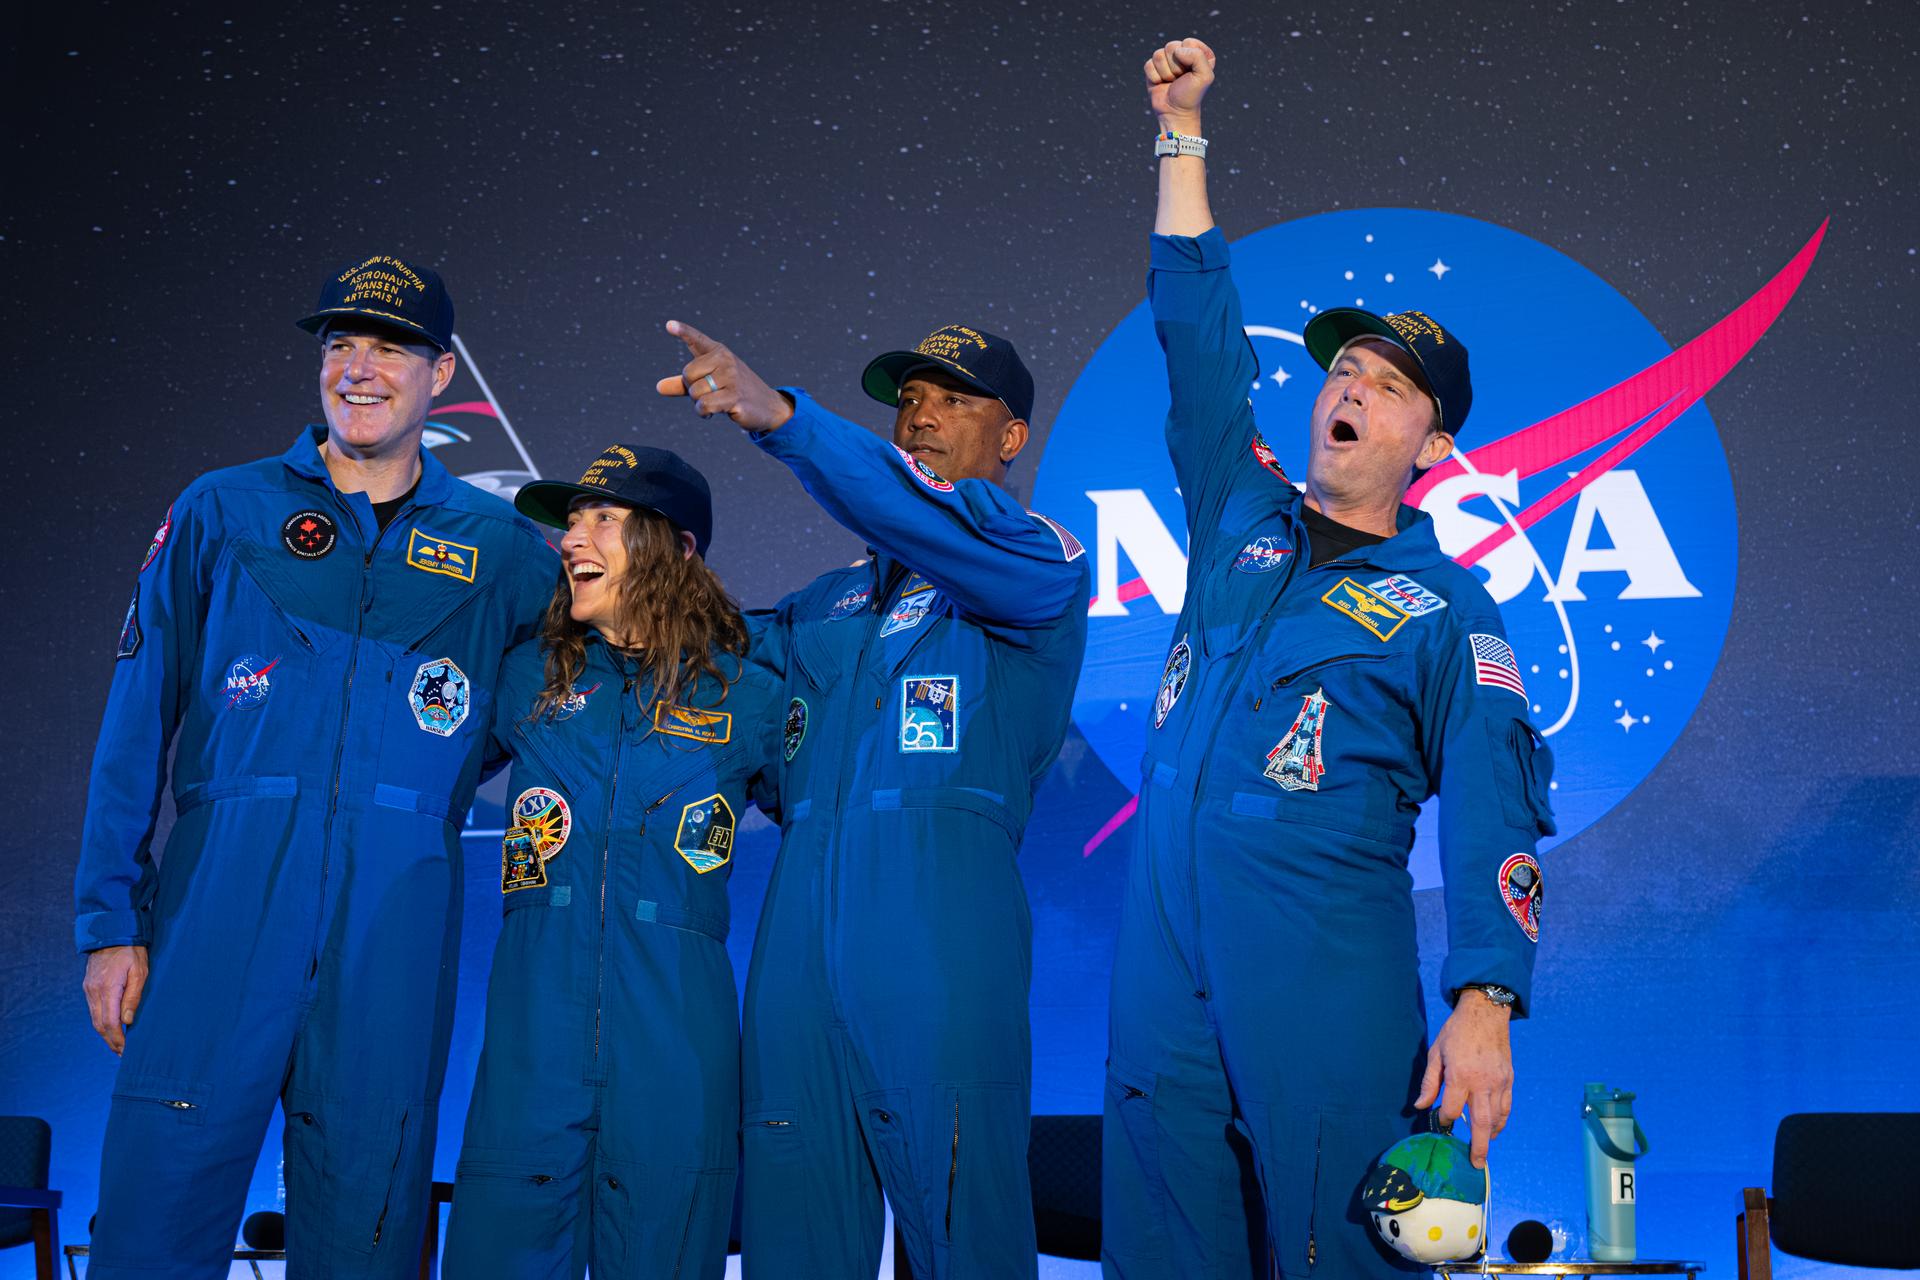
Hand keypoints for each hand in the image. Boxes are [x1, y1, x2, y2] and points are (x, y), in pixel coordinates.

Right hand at [83, 944, 148, 1054]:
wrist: (112, 932)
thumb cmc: (132, 951)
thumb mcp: (140, 971)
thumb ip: (133, 996)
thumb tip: (128, 1020)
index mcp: (107, 989)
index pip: (110, 1023)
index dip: (118, 1039)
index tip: (126, 1050)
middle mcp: (94, 992)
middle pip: (100, 1025)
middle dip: (111, 1041)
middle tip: (123, 1054)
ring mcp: (89, 989)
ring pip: (95, 1019)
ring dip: (106, 1034)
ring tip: (118, 1045)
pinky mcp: (89, 987)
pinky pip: (94, 1010)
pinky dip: (102, 1022)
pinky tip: (111, 1027)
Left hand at [655, 321, 793, 432]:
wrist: (767, 406)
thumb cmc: (734, 391)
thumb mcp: (708, 383)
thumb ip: (683, 384)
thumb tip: (658, 387)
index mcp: (718, 352)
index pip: (697, 339)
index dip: (683, 331)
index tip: (668, 325)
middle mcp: (725, 360)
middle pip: (688, 374)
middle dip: (692, 389)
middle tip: (709, 393)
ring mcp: (731, 378)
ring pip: (695, 392)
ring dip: (699, 403)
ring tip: (715, 402)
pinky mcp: (735, 396)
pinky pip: (704, 405)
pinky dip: (703, 412)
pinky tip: (713, 412)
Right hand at [1144, 38, 1215, 132]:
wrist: (1175, 113)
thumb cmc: (1191, 95)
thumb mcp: (1204, 76)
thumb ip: (1198, 56)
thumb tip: (1177, 51)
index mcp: (1198, 52)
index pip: (1188, 42)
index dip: (1188, 58)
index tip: (1191, 73)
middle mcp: (1183, 53)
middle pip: (1171, 46)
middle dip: (1175, 66)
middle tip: (1180, 79)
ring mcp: (1167, 60)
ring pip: (1158, 54)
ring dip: (1165, 73)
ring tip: (1171, 82)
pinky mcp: (1153, 68)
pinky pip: (1148, 64)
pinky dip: (1154, 77)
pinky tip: (1161, 84)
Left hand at [1414, 991, 1513, 1167]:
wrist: (1485, 1012)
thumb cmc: (1456, 1031)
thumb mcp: (1435, 1052)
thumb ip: (1429, 1082)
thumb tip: (1419, 1106)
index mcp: (1460, 1075)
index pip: (1452, 1109)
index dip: (1444, 1118)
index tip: (1440, 1119)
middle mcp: (1482, 1082)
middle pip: (1481, 1122)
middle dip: (1479, 1146)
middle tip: (1476, 1164)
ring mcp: (1499, 1082)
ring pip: (1496, 1118)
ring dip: (1490, 1136)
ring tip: (1482, 1150)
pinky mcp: (1509, 1080)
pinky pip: (1506, 1107)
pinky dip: (1501, 1122)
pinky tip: (1494, 1130)